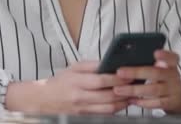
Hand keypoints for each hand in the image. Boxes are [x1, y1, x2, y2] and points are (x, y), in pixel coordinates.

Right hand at [6, 61, 131, 114]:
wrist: (43, 101)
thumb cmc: (59, 82)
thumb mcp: (73, 68)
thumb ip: (92, 65)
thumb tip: (110, 63)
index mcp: (77, 82)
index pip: (101, 81)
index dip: (117, 79)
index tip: (130, 74)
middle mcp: (80, 97)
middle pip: (108, 96)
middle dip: (125, 91)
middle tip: (137, 84)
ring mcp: (83, 110)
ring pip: (109, 108)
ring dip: (124, 102)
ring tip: (134, 94)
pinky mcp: (85, 117)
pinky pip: (105, 114)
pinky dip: (117, 109)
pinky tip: (124, 102)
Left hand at [112, 50, 180, 113]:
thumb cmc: (165, 77)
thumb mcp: (163, 67)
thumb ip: (150, 61)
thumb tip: (127, 57)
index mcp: (171, 64)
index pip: (172, 57)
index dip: (164, 55)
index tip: (155, 52)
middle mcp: (173, 76)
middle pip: (155, 73)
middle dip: (136, 73)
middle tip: (120, 72)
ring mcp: (172, 90)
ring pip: (153, 90)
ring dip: (134, 90)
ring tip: (119, 89)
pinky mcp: (170, 102)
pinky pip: (155, 103)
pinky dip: (142, 102)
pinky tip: (130, 99)